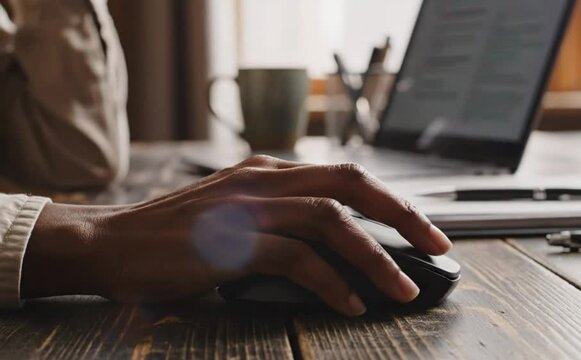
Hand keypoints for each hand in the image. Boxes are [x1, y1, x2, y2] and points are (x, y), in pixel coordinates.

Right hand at [23, 156, 451, 315]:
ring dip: (374, 257)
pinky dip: (330, 283)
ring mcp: (248, 208)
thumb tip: (336, 257)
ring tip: (402, 288)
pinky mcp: (231, 242)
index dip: (388, 199)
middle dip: (402, 214)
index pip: (343, 176)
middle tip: (438, 245)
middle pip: (350, 184)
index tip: (420, 226)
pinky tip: (349, 305)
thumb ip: (281, 222)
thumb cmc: (175, 237)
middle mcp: (264, 180)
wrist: (112, 245)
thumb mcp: (236, 215)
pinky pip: (297, 259)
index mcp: (268, 172)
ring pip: (332, 221)